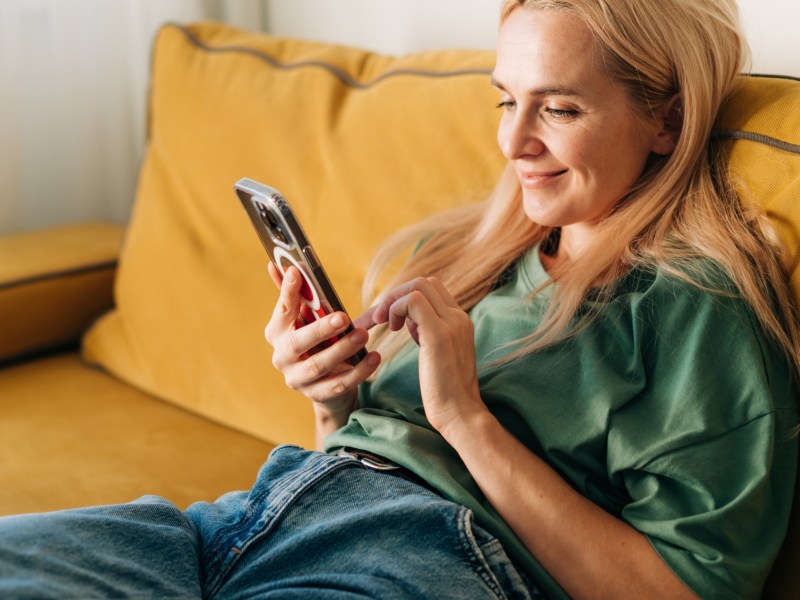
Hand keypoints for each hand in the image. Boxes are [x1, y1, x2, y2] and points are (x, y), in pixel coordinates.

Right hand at [264, 264, 380, 420]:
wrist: (326, 388)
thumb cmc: (317, 343)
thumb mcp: (308, 319)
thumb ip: (297, 295)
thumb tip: (284, 264)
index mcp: (278, 333)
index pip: (283, 310)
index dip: (289, 291)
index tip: (299, 272)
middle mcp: (282, 357)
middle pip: (298, 343)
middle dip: (320, 329)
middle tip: (343, 317)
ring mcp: (297, 379)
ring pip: (319, 365)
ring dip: (343, 349)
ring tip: (363, 335)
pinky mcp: (317, 395)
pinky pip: (339, 384)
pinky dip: (358, 371)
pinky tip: (374, 358)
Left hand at [370, 277, 486, 433]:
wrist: (460, 413)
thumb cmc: (445, 391)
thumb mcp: (437, 354)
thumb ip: (427, 333)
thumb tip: (410, 321)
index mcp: (459, 320)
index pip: (432, 289)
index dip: (405, 298)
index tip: (390, 321)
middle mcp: (458, 317)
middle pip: (423, 283)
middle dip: (395, 296)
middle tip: (380, 319)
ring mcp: (451, 323)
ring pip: (418, 287)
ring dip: (393, 301)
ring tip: (384, 324)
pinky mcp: (439, 334)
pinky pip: (412, 301)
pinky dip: (395, 309)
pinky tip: (391, 329)